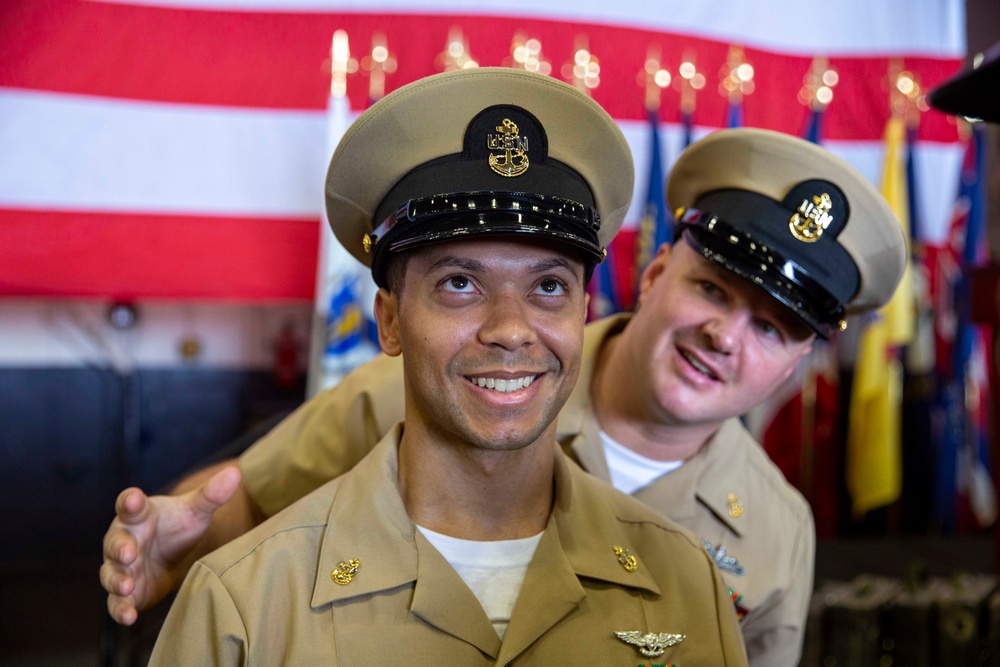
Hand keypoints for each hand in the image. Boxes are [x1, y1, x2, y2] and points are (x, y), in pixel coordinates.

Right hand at [99, 465, 241, 624]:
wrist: (173, 553)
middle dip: (120, 548)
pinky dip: (120, 609)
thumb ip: (211, 495)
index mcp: (138, 515)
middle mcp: (123, 539)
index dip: (130, 501)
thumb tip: (235, 473)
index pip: (130, 505)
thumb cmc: (177, 525)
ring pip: (111, 574)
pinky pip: (117, 602)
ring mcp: (121, 567)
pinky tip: (128, 616)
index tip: (133, 499)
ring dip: (117, 580)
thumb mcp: (195, 511)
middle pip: (116, 542)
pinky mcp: (127, 592)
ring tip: (127, 586)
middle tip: (129, 553)